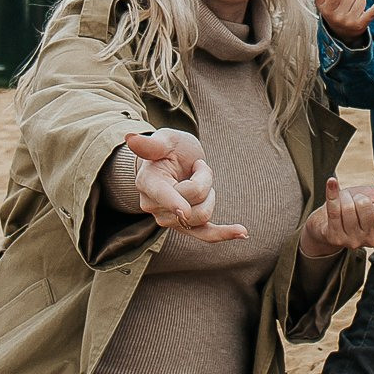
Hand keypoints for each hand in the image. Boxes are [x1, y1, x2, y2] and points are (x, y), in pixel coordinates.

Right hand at [125, 129, 246, 242]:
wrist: (173, 163)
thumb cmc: (170, 148)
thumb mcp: (165, 139)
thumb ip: (152, 143)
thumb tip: (130, 138)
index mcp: (147, 183)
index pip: (163, 195)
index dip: (174, 202)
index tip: (184, 211)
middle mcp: (154, 206)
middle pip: (192, 203)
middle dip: (205, 181)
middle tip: (198, 165)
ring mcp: (169, 219)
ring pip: (203, 215)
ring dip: (210, 194)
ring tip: (199, 179)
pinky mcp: (186, 226)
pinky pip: (206, 235)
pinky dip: (224, 234)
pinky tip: (243, 232)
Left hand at [299, 178, 373, 256]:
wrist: (328, 222)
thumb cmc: (355, 208)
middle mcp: (370, 238)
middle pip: (365, 206)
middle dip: (358, 196)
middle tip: (354, 200)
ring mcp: (352, 240)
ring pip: (347, 207)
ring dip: (343, 197)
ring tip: (343, 202)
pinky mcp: (335, 238)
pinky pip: (333, 210)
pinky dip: (332, 192)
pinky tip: (332, 182)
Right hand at [309, 0, 373, 45]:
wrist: (341, 36)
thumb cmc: (331, 14)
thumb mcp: (322, 4)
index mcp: (329, 10)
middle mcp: (339, 17)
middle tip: (345, 4)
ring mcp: (351, 22)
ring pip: (361, 0)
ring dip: (359, 2)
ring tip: (352, 10)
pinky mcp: (362, 25)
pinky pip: (373, 11)